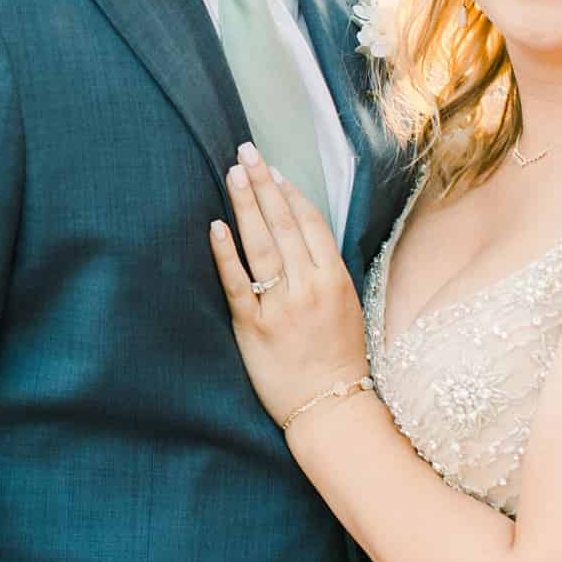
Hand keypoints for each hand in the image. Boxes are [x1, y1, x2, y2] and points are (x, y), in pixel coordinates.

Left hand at [210, 144, 368, 428]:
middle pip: (284, 224)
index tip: (274, 169)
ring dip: (246, 205)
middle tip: (246, 152)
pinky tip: (215, 226)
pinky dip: (226, 253)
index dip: (290, 193)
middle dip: (264, 184)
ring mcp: (281, 307)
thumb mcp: (346, 307)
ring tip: (233, 174)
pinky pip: (238, 284)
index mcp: (335, 280)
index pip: (311, 223)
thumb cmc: (339, 359)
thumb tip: (305, 235)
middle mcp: (309, 287)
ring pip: (261, 245)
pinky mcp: (255, 328)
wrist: (331, 409)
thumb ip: (326, 272)